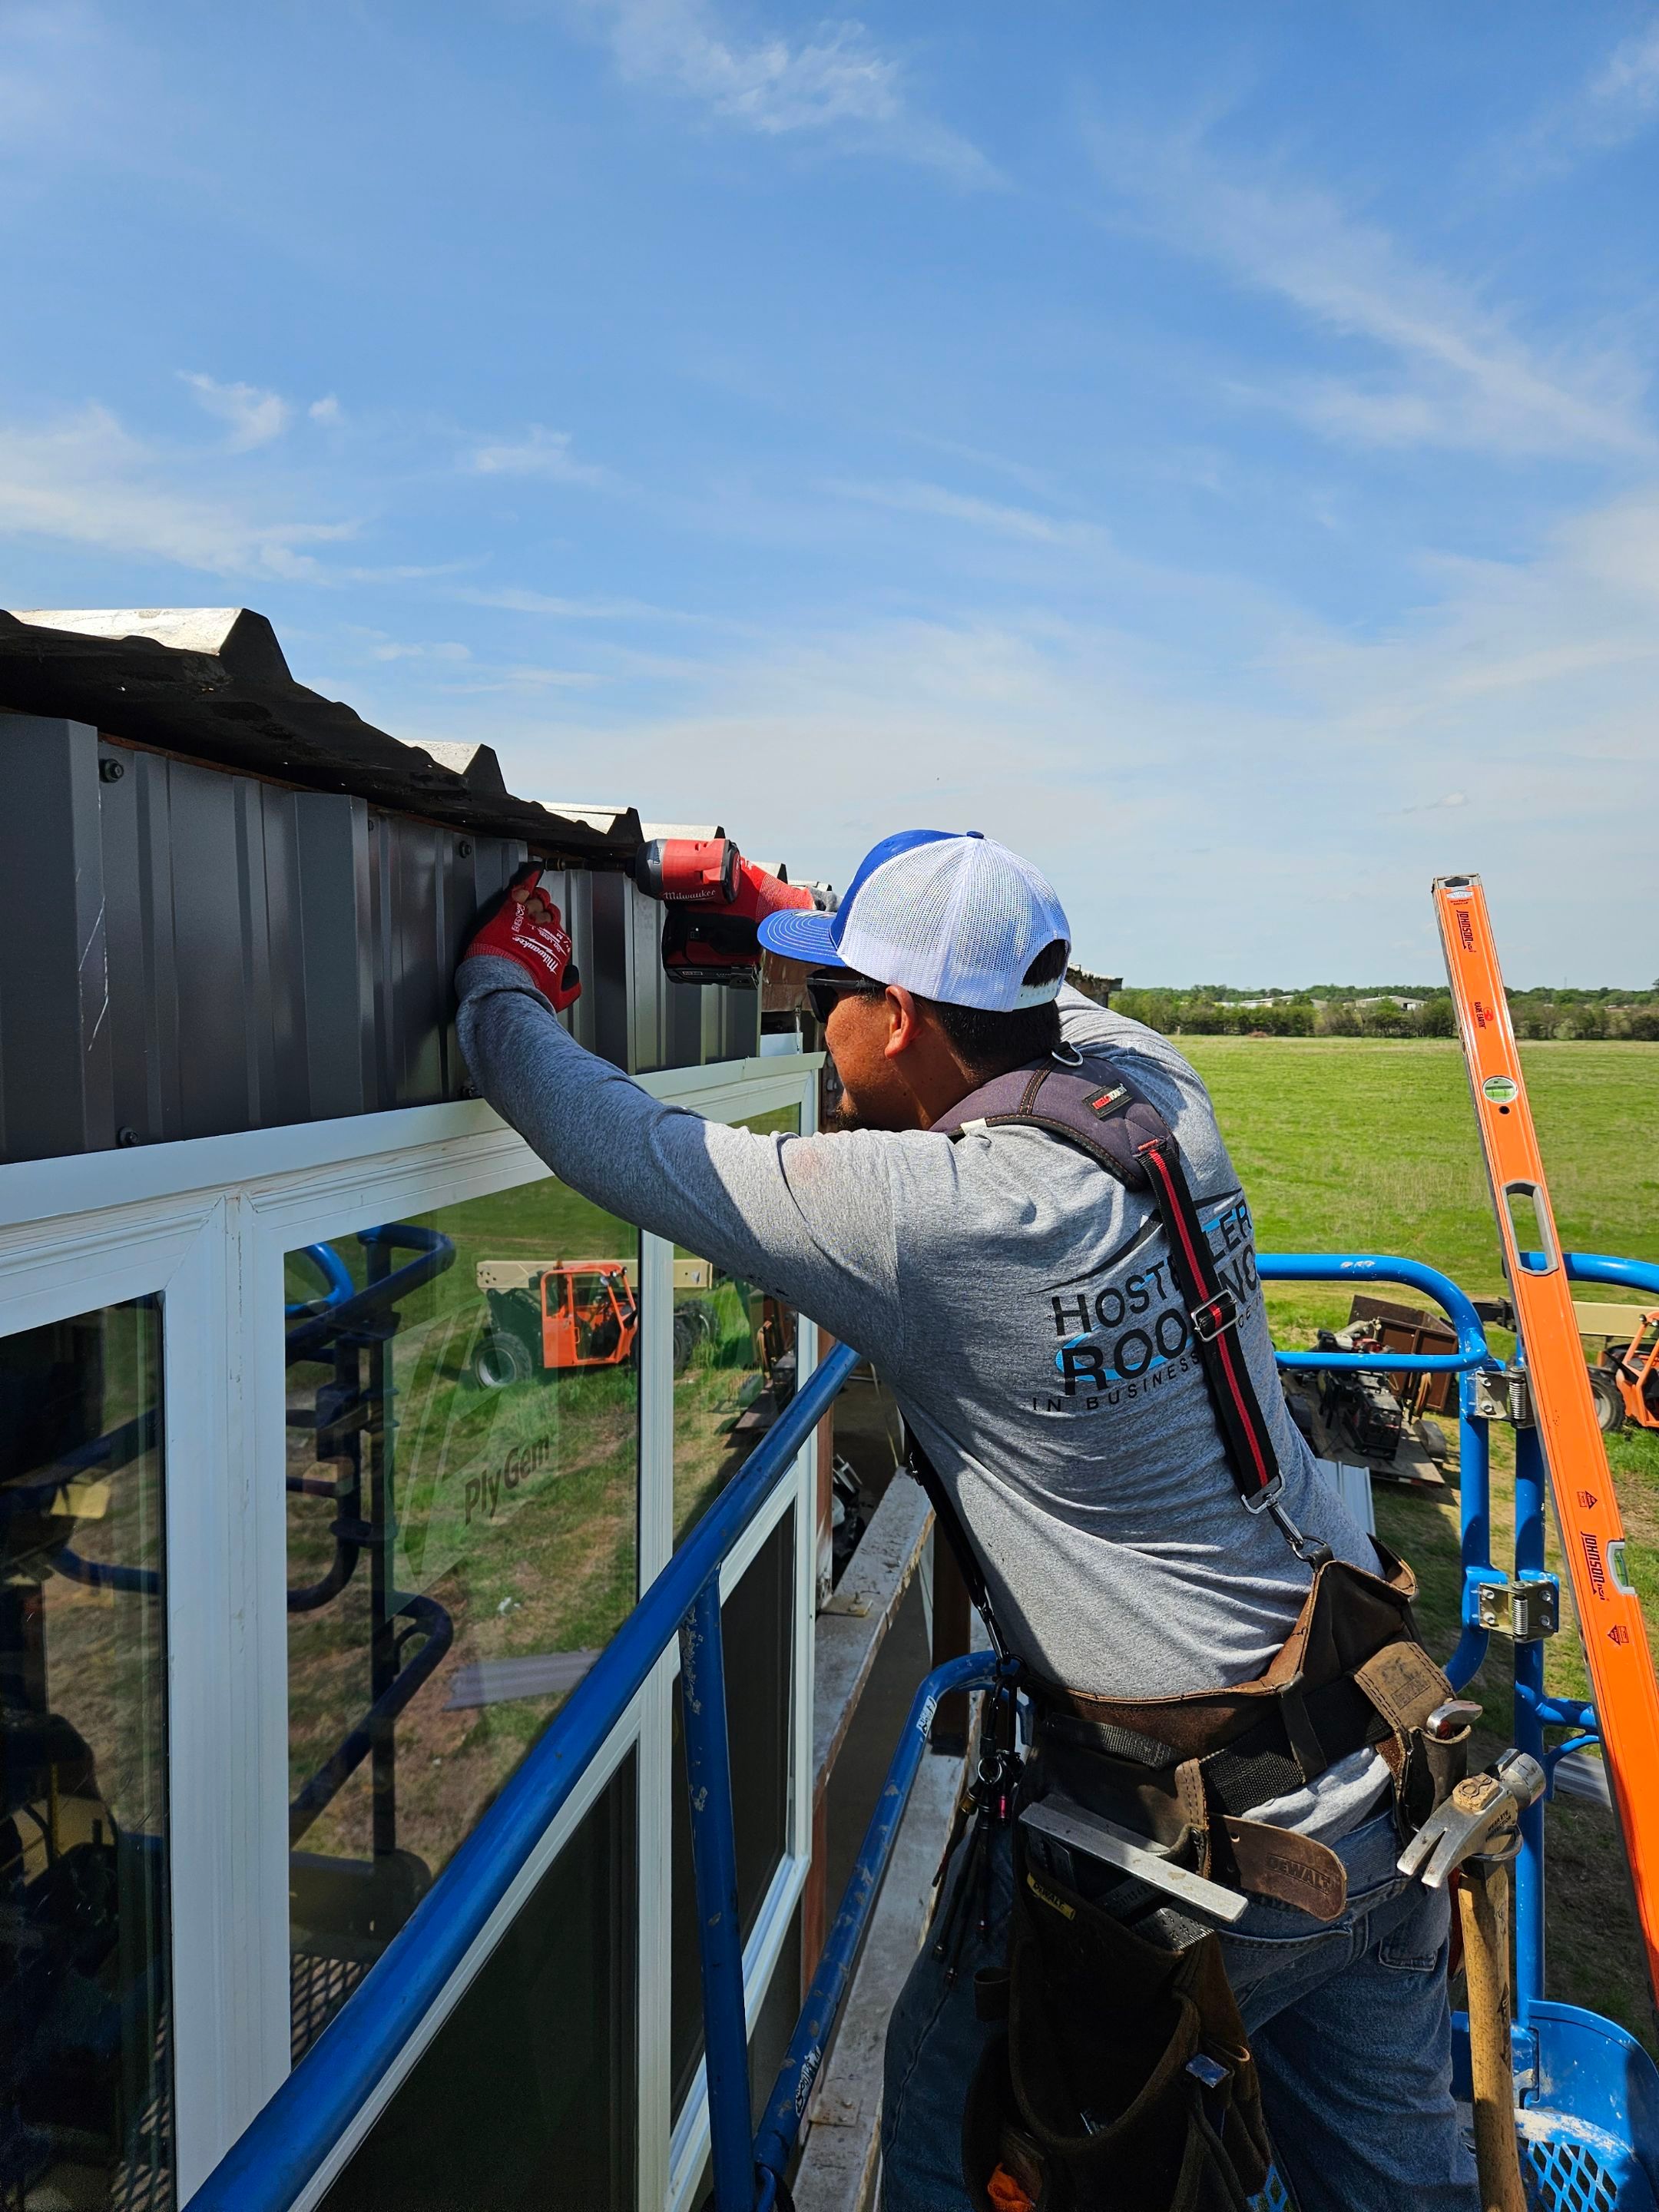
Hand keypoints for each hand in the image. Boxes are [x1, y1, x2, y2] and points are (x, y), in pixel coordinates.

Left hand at [463, 867, 581, 1010]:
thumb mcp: (557, 996)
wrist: (504, 982)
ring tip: (528, 900)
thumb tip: (573, 979)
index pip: (558, 932)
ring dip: (533, 901)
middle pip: (550, 913)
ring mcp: (529, 916)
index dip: (549, 933)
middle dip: (544, 914)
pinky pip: (523, 886)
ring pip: (537, 900)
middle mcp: (547, 928)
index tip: (543, 936)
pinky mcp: (511, 908)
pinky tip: (531, 870)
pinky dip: (528, 877)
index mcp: (559, 946)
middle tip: (535, 918)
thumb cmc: (527, 990)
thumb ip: (570, 986)